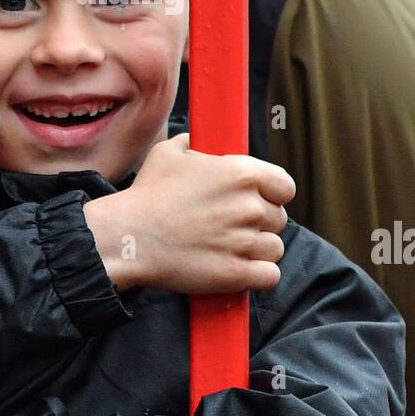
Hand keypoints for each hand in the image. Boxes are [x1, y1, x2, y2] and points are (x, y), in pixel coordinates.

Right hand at [84, 133, 294, 295]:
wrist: (129, 236)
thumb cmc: (147, 194)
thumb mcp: (169, 153)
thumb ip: (194, 144)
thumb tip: (198, 140)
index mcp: (242, 173)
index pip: (286, 186)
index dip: (274, 194)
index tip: (259, 199)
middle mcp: (250, 207)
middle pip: (279, 218)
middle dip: (261, 223)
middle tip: (233, 225)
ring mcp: (245, 242)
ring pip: (275, 248)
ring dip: (258, 250)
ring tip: (231, 248)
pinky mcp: (237, 273)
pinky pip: (270, 276)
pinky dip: (258, 275)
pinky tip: (239, 268)